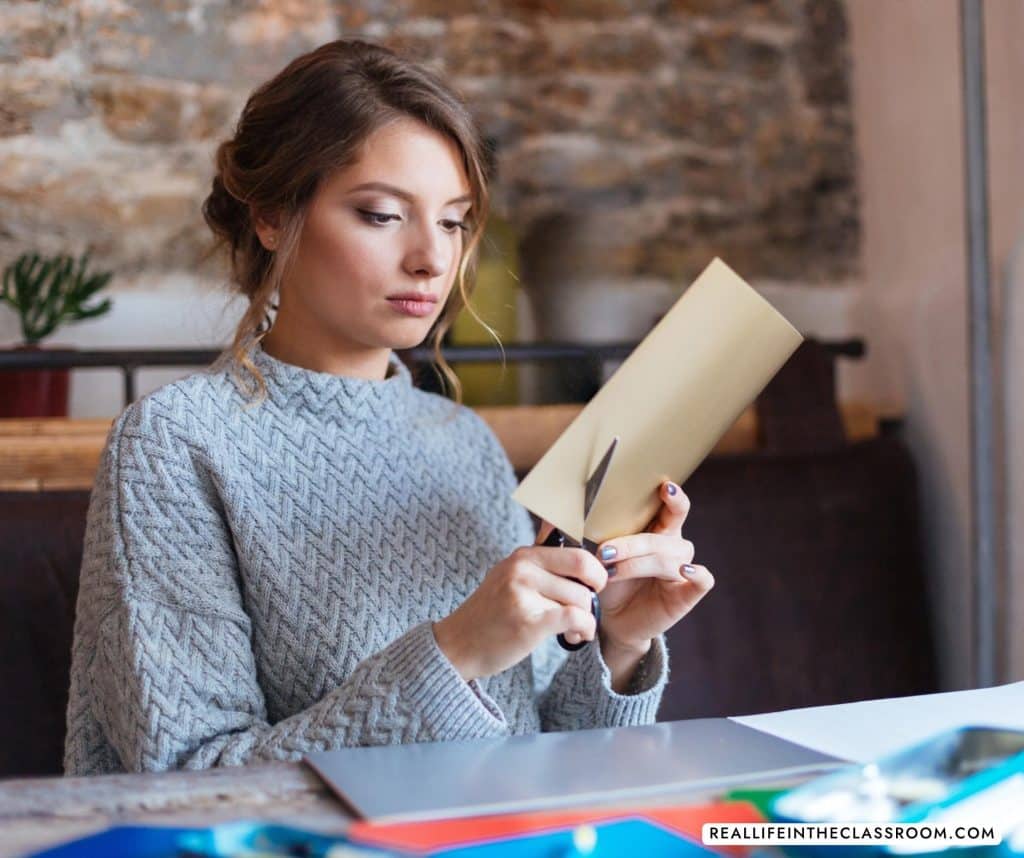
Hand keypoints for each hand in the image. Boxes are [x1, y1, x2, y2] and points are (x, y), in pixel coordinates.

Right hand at [434, 541, 608, 681]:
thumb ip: (537, 558)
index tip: (592, 585)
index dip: (595, 570)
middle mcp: (521, 569)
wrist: (458, 645)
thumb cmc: (490, 614)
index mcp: (522, 556)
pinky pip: (575, 618)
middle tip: (589, 605)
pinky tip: (575, 637)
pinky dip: (584, 629)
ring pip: (581, 599)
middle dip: (595, 591)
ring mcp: (523, 594)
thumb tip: (557, 521)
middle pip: (584, 572)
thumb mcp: (509, 575)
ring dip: (587, 618)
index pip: (576, 553)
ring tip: (574, 629)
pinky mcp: (528, 622)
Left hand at [595, 480, 713, 661]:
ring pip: (670, 557)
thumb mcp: (596, 554)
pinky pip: (704, 580)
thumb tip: (560, 516)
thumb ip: (589, 534)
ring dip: (638, 563)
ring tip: (611, 572)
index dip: (674, 496)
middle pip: (663, 536)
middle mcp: (673, 546)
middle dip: (631, 544)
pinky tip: (684, 570)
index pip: (673, 507)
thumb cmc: (606, 581)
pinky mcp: (687, 594)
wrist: (611, 621)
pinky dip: (697, 573)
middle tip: (603, 553)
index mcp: (657, 529)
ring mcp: (683, 569)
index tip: (664, 487)